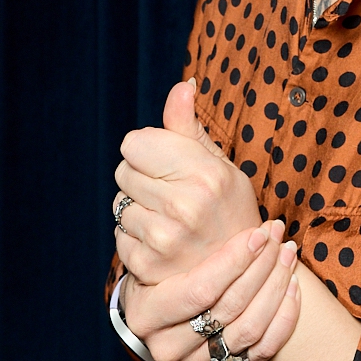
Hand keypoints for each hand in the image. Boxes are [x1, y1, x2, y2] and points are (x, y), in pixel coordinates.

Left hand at [114, 80, 262, 283]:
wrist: (242, 273)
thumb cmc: (229, 210)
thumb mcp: (220, 165)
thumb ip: (189, 127)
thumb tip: (181, 86)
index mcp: (205, 174)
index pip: (135, 143)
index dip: (149, 151)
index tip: (169, 165)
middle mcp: (185, 206)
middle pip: (123, 172)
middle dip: (142, 179)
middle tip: (172, 195)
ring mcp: (165, 240)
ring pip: (119, 204)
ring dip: (137, 209)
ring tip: (169, 220)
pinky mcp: (148, 265)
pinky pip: (118, 234)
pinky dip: (134, 237)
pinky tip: (162, 242)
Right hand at [121, 220, 301, 360]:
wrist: (161, 308)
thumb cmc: (162, 268)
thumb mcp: (158, 248)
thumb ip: (176, 227)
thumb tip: (203, 179)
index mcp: (145, 312)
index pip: (200, 289)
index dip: (234, 260)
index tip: (258, 233)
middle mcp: (166, 344)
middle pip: (227, 308)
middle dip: (261, 267)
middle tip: (277, 236)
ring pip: (248, 329)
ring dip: (276, 288)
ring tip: (288, 254)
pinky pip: (262, 349)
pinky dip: (284, 318)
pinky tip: (293, 287)